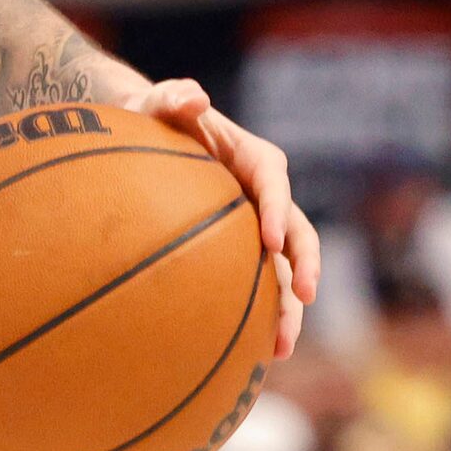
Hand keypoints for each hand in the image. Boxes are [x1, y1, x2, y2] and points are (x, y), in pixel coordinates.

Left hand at [126, 78, 316, 358]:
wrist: (145, 139)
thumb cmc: (152, 117)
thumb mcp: (160, 102)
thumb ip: (174, 97)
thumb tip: (193, 97)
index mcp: (255, 159)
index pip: (274, 183)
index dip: (275, 211)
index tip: (271, 242)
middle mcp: (265, 196)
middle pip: (296, 234)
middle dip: (305, 267)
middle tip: (304, 297)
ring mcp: (256, 227)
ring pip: (284, 270)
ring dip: (289, 308)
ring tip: (282, 346)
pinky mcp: (241, 252)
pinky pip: (257, 284)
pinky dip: (259, 315)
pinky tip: (250, 353)